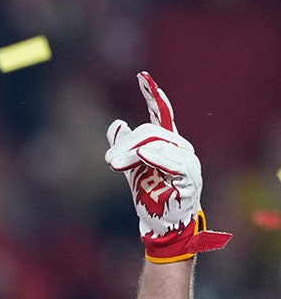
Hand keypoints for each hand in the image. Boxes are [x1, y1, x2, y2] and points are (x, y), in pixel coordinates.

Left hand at [105, 71, 230, 262]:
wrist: (159, 222)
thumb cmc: (149, 193)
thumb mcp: (131, 167)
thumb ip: (125, 146)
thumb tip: (117, 124)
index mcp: (166, 142)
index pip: (160, 114)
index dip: (152, 95)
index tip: (141, 76)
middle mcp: (179, 147)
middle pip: (149, 132)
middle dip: (125, 144)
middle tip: (109, 161)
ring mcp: (187, 161)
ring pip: (157, 145)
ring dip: (132, 153)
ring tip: (115, 165)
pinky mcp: (190, 179)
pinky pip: (176, 163)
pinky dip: (158, 157)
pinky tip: (144, 155)